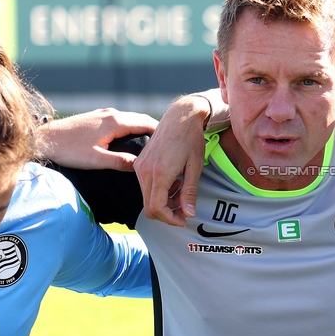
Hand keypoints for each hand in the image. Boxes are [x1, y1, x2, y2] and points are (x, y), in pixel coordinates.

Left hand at [39, 109, 157, 169]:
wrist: (43, 139)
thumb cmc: (69, 151)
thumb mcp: (97, 160)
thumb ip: (120, 162)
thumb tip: (141, 166)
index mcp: (115, 122)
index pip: (146, 123)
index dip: (161, 131)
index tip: (174, 140)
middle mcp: (111, 114)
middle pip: (140, 119)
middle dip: (154, 130)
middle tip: (167, 143)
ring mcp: (102, 114)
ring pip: (129, 119)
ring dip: (141, 128)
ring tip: (152, 143)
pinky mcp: (95, 117)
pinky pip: (120, 121)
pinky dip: (130, 127)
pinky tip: (130, 139)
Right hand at [133, 95, 209, 226]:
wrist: (180, 116)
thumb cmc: (191, 138)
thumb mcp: (195, 167)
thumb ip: (190, 192)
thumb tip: (189, 214)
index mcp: (160, 173)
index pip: (157, 208)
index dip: (171, 219)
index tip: (184, 220)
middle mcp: (145, 171)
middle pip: (149, 207)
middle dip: (168, 213)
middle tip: (185, 210)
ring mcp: (140, 166)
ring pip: (147, 198)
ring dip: (164, 202)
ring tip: (182, 191)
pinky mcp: (139, 163)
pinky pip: (145, 186)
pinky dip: (159, 191)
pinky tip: (174, 182)